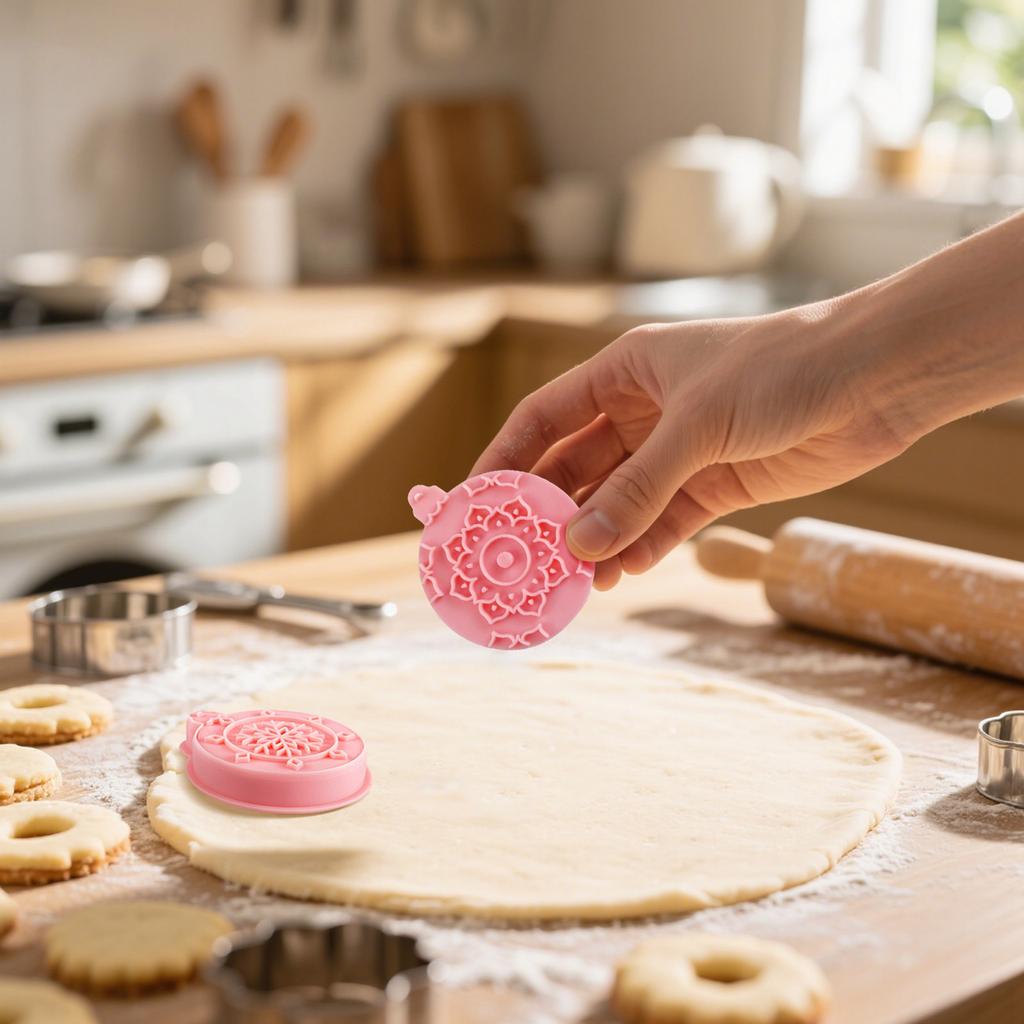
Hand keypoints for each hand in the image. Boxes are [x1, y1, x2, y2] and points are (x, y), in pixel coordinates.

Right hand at [471, 305, 911, 588]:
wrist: (875, 378)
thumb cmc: (782, 367)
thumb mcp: (696, 425)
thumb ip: (637, 487)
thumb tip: (579, 544)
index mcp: (624, 372)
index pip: (543, 419)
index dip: (504, 460)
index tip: (472, 504)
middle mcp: (644, 412)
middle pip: (576, 469)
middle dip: (549, 513)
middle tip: (520, 560)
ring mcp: (678, 452)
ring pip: (618, 504)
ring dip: (594, 540)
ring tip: (567, 582)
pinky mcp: (715, 486)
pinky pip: (663, 523)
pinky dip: (640, 549)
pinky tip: (618, 575)